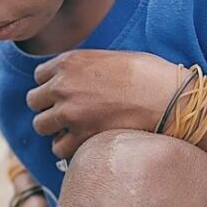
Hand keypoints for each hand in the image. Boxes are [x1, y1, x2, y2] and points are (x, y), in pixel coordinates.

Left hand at [26, 50, 177, 158]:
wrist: (171, 99)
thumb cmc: (149, 75)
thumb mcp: (110, 58)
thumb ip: (84, 68)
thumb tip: (75, 78)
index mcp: (69, 62)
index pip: (39, 76)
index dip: (51, 86)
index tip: (64, 94)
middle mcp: (62, 86)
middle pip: (34, 102)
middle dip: (48, 107)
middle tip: (67, 114)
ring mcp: (69, 113)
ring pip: (41, 126)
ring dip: (55, 130)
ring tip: (75, 131)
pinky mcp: (82, 137)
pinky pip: (59, 149)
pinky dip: (69, 149)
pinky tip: (85, 144)